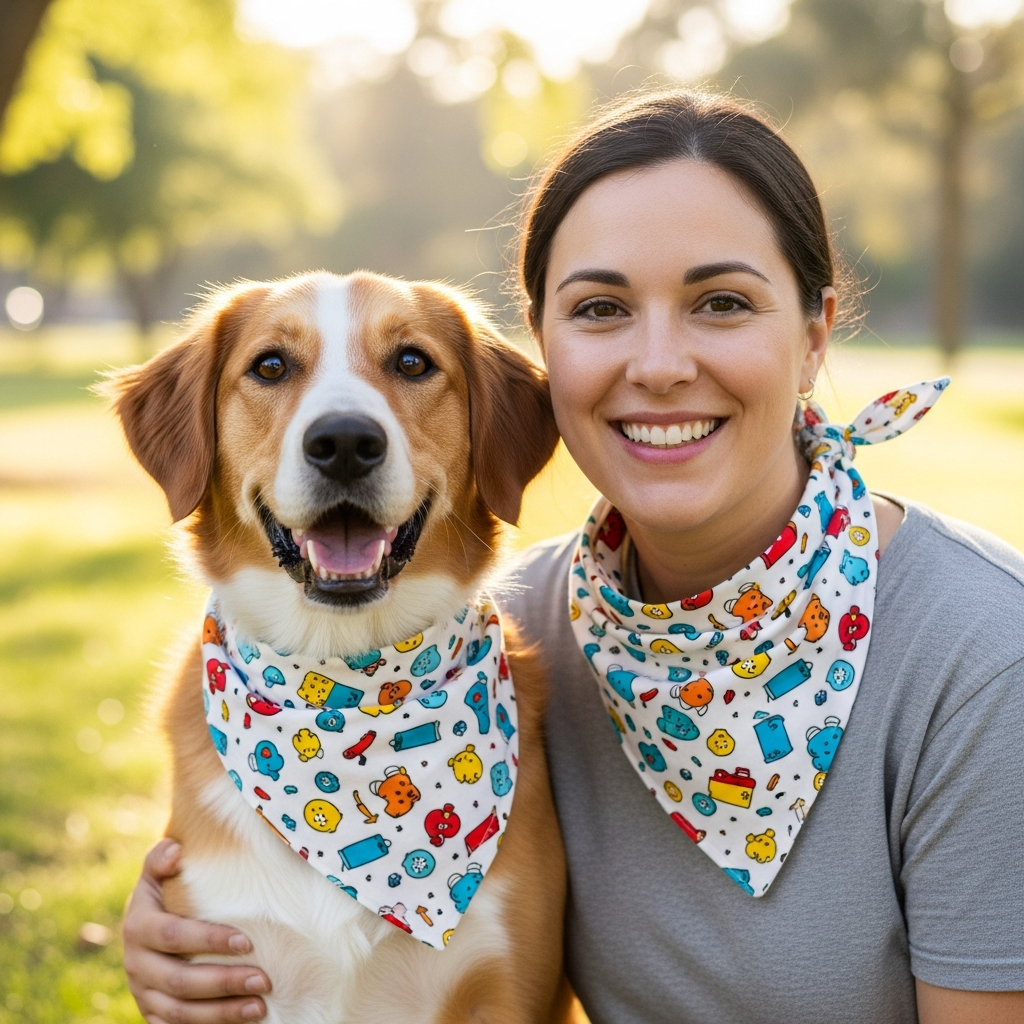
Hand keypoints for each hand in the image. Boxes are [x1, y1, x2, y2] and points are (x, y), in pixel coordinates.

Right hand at [123, 839, 270, 1022]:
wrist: (147, 924)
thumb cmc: (166, 890)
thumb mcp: (158, 871)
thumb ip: (161, 857)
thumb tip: (175, 851)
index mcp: (138, 926)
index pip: (173, 936)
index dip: (208, 941)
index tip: (247, 942)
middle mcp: (136, 964)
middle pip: (179, 981)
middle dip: (224, 983)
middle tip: (264, 981)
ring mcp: (143, 994)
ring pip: (179, 1013)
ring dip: (221, 1013)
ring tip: (259, 1007)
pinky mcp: (152, 1014)